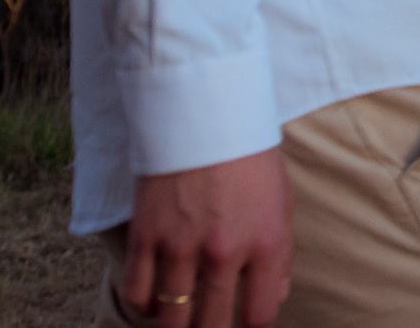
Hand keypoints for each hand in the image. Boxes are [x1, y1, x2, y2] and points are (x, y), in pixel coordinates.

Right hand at [124, 147, 292, 327]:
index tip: (246, 323)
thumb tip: (277, 295)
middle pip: (213, 325)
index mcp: (266, 243)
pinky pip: (137, 294)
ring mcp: (181, 247)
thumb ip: (279, 254)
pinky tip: (156, 300)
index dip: (254, 326)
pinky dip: (145, 306)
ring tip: (183, 316)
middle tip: (210, 322)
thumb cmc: (249, 156)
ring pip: (173, 319)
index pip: (261, 315)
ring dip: (177, 324)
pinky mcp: (146, 236)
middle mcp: (224, 252)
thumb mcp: (281, 201)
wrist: (205, 113)